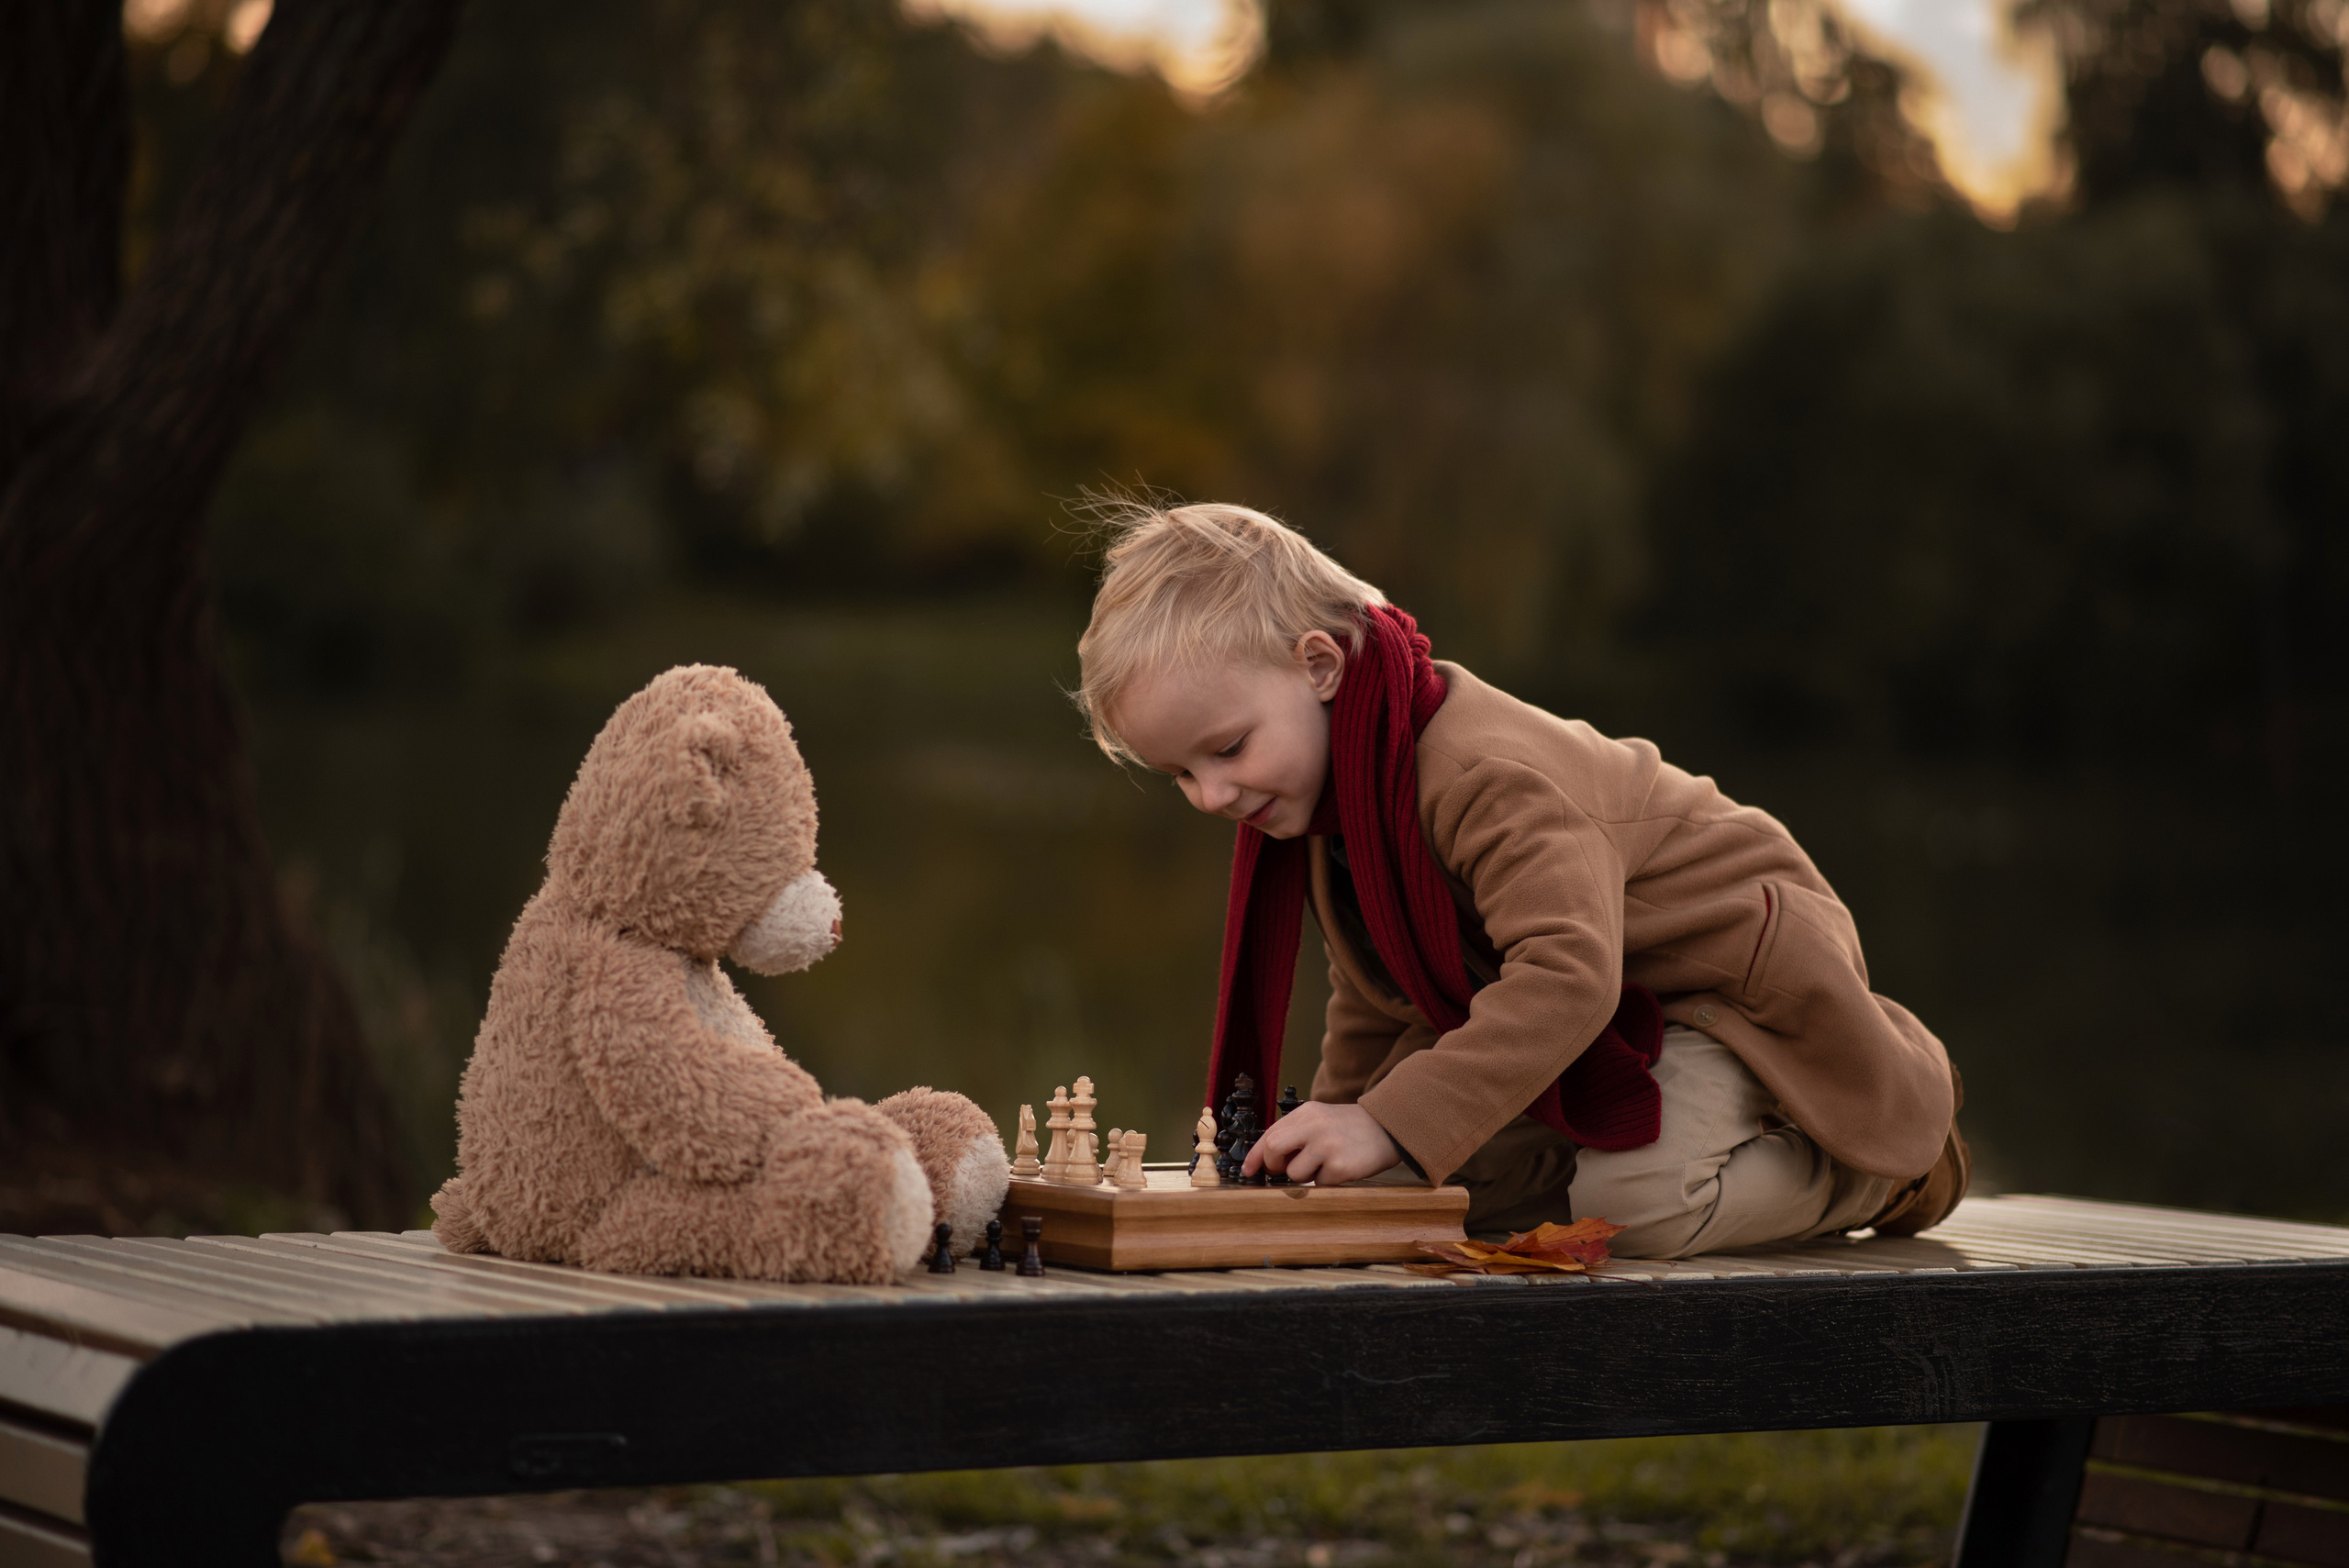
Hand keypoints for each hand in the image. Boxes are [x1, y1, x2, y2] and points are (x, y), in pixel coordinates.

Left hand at [1243, 1101, 1401, 1185]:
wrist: (1388, 1129)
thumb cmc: (1349, 1128)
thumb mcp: (1320, 1119)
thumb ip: (1295, 1132)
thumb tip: (1267, 1159)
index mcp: (1306, 1112)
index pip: (1270, 1134)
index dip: (1255, 1155)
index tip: (1248, 1170)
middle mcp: (1315, 1126)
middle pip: (1274, 1149)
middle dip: (1273, 1165)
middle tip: (1283, 1170)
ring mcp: (1328, 1146)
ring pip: (1296, 1173)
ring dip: (1305, 1176)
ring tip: (1324, 1164)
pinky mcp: (1341, 1166)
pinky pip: (1320, 1184)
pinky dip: (1326, 1181)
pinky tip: (1341, 1167)